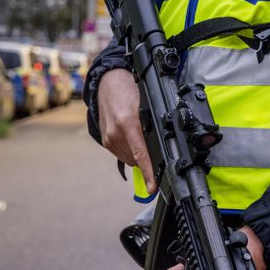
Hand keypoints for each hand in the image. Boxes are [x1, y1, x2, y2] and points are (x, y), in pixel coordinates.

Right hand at [98, 69, 156, 193]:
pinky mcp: (105, 140)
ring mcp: (108, 138)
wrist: (106, 82)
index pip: (141, 154)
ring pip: (130, 159)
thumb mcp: (145, 103)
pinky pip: (122, 154)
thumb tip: (164, 144)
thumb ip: (152, 124)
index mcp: (127, 123)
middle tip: (152, 141)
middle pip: (137, 159)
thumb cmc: (128, 88)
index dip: (149, 172)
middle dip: (148, 156)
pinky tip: (131, 135)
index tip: (153, 188)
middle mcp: (116, 133)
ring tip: (139, 134)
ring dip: (138, 153)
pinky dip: (130, 149)